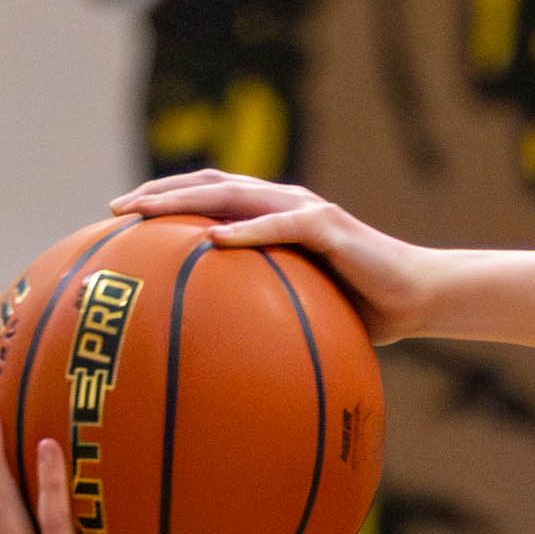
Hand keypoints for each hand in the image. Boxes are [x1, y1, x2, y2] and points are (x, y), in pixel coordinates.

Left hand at [107, 172, 441, 342]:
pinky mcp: (329, 227)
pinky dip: (247, 230)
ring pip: (235, 193)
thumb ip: (264, 310)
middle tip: (116, 208)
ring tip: (149, 210)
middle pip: (211, 184)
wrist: (418, 295)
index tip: (121, 216)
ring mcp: (306, 210)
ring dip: (189, 199)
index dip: (165, 198)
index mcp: (274, 215)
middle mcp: (284, 202)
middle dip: (160, 192)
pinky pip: (280, 226)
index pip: (210, 195)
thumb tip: (220, 349)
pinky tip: (214, 239)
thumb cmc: (363, 308)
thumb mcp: (304, 308)